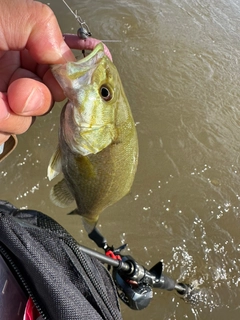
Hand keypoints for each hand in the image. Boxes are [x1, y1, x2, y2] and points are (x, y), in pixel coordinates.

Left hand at [0, 0, 111, 148]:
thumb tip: (65, 55)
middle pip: (53, 93)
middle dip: (40, 96)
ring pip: (32, 117)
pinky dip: (3, 127)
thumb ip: (40, 24)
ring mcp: (8, 99)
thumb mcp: (2, 16)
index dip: (76, 68)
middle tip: (20, 92)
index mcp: (22, 46)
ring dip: (16, 115)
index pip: (62, 59)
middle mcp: (17, 73)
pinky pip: (12, 132)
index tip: (90, 74)